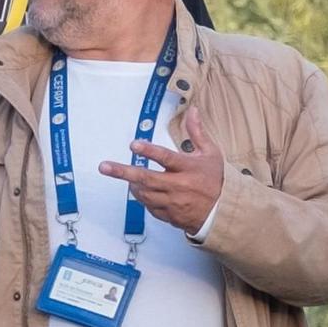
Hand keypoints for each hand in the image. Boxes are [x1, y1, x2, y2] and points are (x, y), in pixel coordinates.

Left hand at [99, 105, 223, 234]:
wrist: (223, 211)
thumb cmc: (216, 179)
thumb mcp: (210, 153)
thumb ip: (197, 132)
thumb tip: (192, 110)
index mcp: (189, 168)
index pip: (166, 158)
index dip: (149, 151)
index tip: (133, 145)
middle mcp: (180, 185)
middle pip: (147, 178)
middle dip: (123, 172)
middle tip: (104, 166)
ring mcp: (173, 202)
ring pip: (144, 194)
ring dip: (132, 184)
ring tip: (127, 176)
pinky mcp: (169, 215)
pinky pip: (149, 206)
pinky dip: (143, 197)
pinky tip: (142, 190)